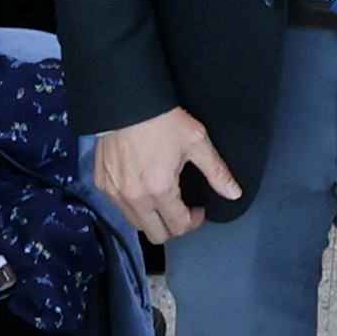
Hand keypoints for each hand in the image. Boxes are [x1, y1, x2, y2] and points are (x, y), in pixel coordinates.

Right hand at [90, 106, 239, 241]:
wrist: (126, 100)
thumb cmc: (163, 120)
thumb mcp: (196, 141)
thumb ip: (216, 171)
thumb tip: (235, 194)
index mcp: (159, 190)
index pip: (178, 226)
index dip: (194, 222)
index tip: (199, 209)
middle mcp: (134, 198)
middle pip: (156, 235)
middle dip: (173, 227)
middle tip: (182, 209)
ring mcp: (114, 192)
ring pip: (135, 223)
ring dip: (152, 218)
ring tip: (162, 198)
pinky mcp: (101, 183)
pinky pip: (119, 206)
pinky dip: (132, 204)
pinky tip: (141, 187)